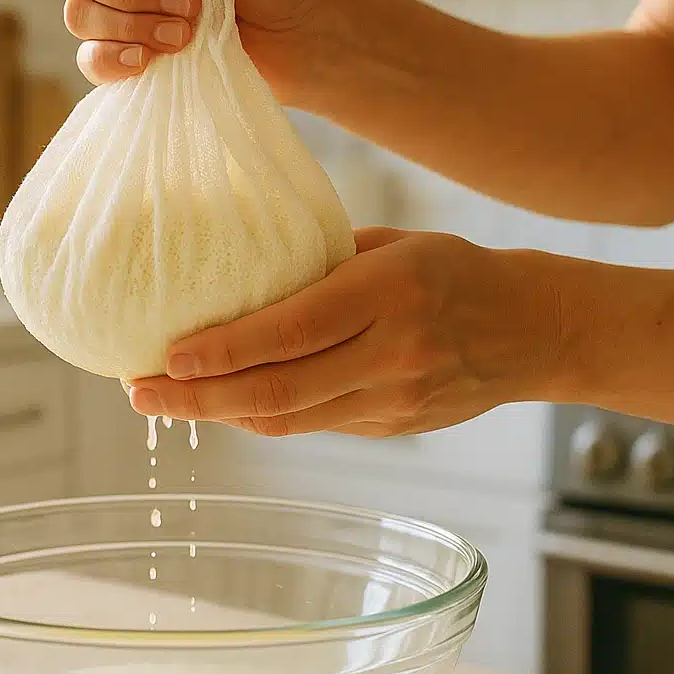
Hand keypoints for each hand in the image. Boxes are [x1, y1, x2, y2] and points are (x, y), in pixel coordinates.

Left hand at [126, 229, 562, 436]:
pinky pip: (312, 425)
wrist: (534, 329)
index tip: (167, 353)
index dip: (225, 350)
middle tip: (140, 393)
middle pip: (279, 391)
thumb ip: (322, 264)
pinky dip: (262, 415)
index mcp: (391, 293)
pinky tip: (224, 403)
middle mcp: (393, 353)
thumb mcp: (393, 245)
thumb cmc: (454, 270)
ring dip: (220, 414)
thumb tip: (239, 271)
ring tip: (164, 402)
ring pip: (290, 419)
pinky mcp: (394, 428)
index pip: (293, 329)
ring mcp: (395, 400)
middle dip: (199, 398)